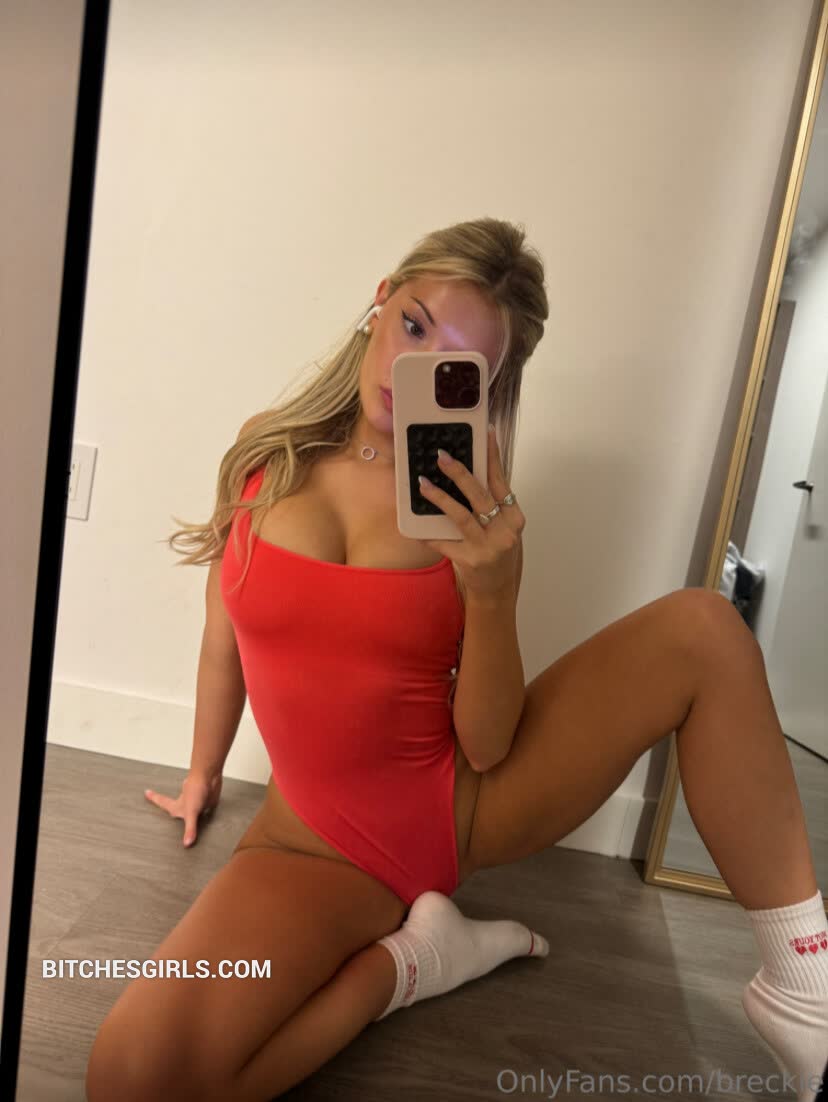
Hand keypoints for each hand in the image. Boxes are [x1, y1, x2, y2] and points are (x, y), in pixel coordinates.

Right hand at [144, 771, 222, 846]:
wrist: (210, 778)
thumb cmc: (196, 789)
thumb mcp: (191, 812)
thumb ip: (190, 828)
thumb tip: (187, 843)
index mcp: (177, 806)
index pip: (162, 802)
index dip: (154, 798)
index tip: (146, 792)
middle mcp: (185, 805)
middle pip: (175, 807)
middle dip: (170, 809)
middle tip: (164, 808)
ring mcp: (196, 802)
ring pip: (191, 810)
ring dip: (189, 813)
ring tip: (187, 817)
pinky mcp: (207, 801)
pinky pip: (205, 810)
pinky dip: (206, 814)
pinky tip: (208, 817)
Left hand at [418, 424, 524, 601]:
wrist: (498, 591)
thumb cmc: (500, 553)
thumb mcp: (505, 528)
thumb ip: (493, 505)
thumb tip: (472, 473)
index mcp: (514, 518)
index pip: (502, 482)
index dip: (492, 458)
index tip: (484, 434)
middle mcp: (504, 532)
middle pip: (480, 495)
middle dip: (459, 473)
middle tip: (442, 456)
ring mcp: (487, 547)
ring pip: (461, 516)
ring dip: (440, 497)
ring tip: (423, 483)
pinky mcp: (469, 562)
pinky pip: (445, 543)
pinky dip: (430, 534)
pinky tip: (416, 527)